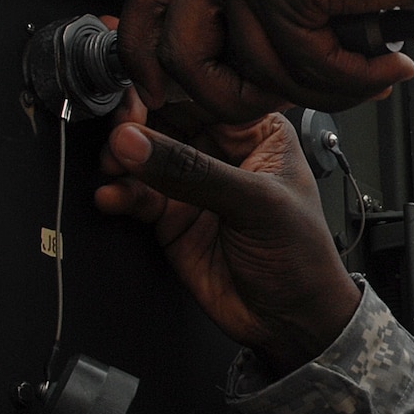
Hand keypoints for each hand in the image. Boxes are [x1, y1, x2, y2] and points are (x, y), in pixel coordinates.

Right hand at [95, 90, 360, 374]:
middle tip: (115, 134)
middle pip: (165, 119)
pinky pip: (135, 194)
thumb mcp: (255, 205)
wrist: (289, 322)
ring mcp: (192, 184)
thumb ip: (193, 172)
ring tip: (112, 167)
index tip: (134, 98)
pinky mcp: (169, 217)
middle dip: (133, 123)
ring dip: (120, 157)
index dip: (166, 92)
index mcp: (256, 132)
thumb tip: (136, 141)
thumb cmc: (301, 258)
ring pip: (143, 154)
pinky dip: (118, 193)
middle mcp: (221, 151)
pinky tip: (112, 196)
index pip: (203, 97)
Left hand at [118, 0, 413, 120]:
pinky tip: (382, 66)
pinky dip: (351, 77)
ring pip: (260, 70)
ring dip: (321, 91)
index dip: (142, 54)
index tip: (161, 92)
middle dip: (226, 99)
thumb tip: (249, 77)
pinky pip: (308, 62)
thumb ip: (261, 13)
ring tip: (365, 78)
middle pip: (180, 52)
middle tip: (276, 106)